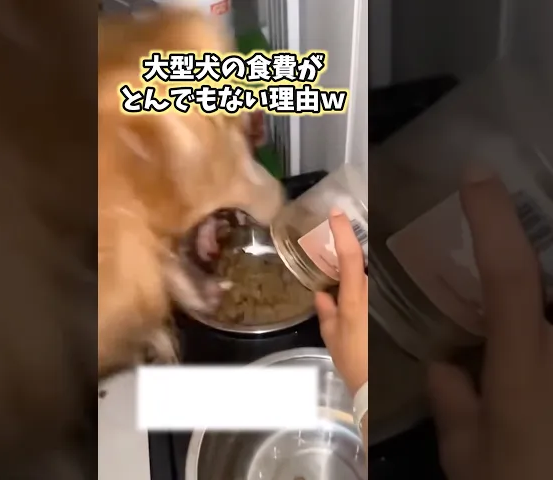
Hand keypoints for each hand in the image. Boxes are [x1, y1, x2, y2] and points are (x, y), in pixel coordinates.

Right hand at [315, 210, 367, 395]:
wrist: (378, 385)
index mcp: (355, 295)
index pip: (350, 256)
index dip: (342, 232)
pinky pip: (378, 283)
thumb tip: (322, 293)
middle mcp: (372, 292)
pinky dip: (368, 275)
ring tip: (348, 244)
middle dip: (355, 238)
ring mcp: (384, 299)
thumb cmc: (353, 360)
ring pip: (373, 270)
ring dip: (363, 256)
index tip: (335, 212)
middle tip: (340, 224)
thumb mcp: (331, 336)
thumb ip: (326, 311)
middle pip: (366, 257)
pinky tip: (361, 273)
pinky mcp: (390, 308)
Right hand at [427, 168, 550, 479]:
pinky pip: (542, 328)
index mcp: (524, 361)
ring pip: (546, 305)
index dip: (492, 220)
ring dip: (531, 285)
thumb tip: (443, 369)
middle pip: (545, 279)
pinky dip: (532, 317)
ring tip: (499, 318)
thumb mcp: (470, 455)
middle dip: (520, 242)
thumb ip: (453, 404)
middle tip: (497, 219)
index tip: (474, 178)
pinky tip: (517, 335)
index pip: (510, 274)